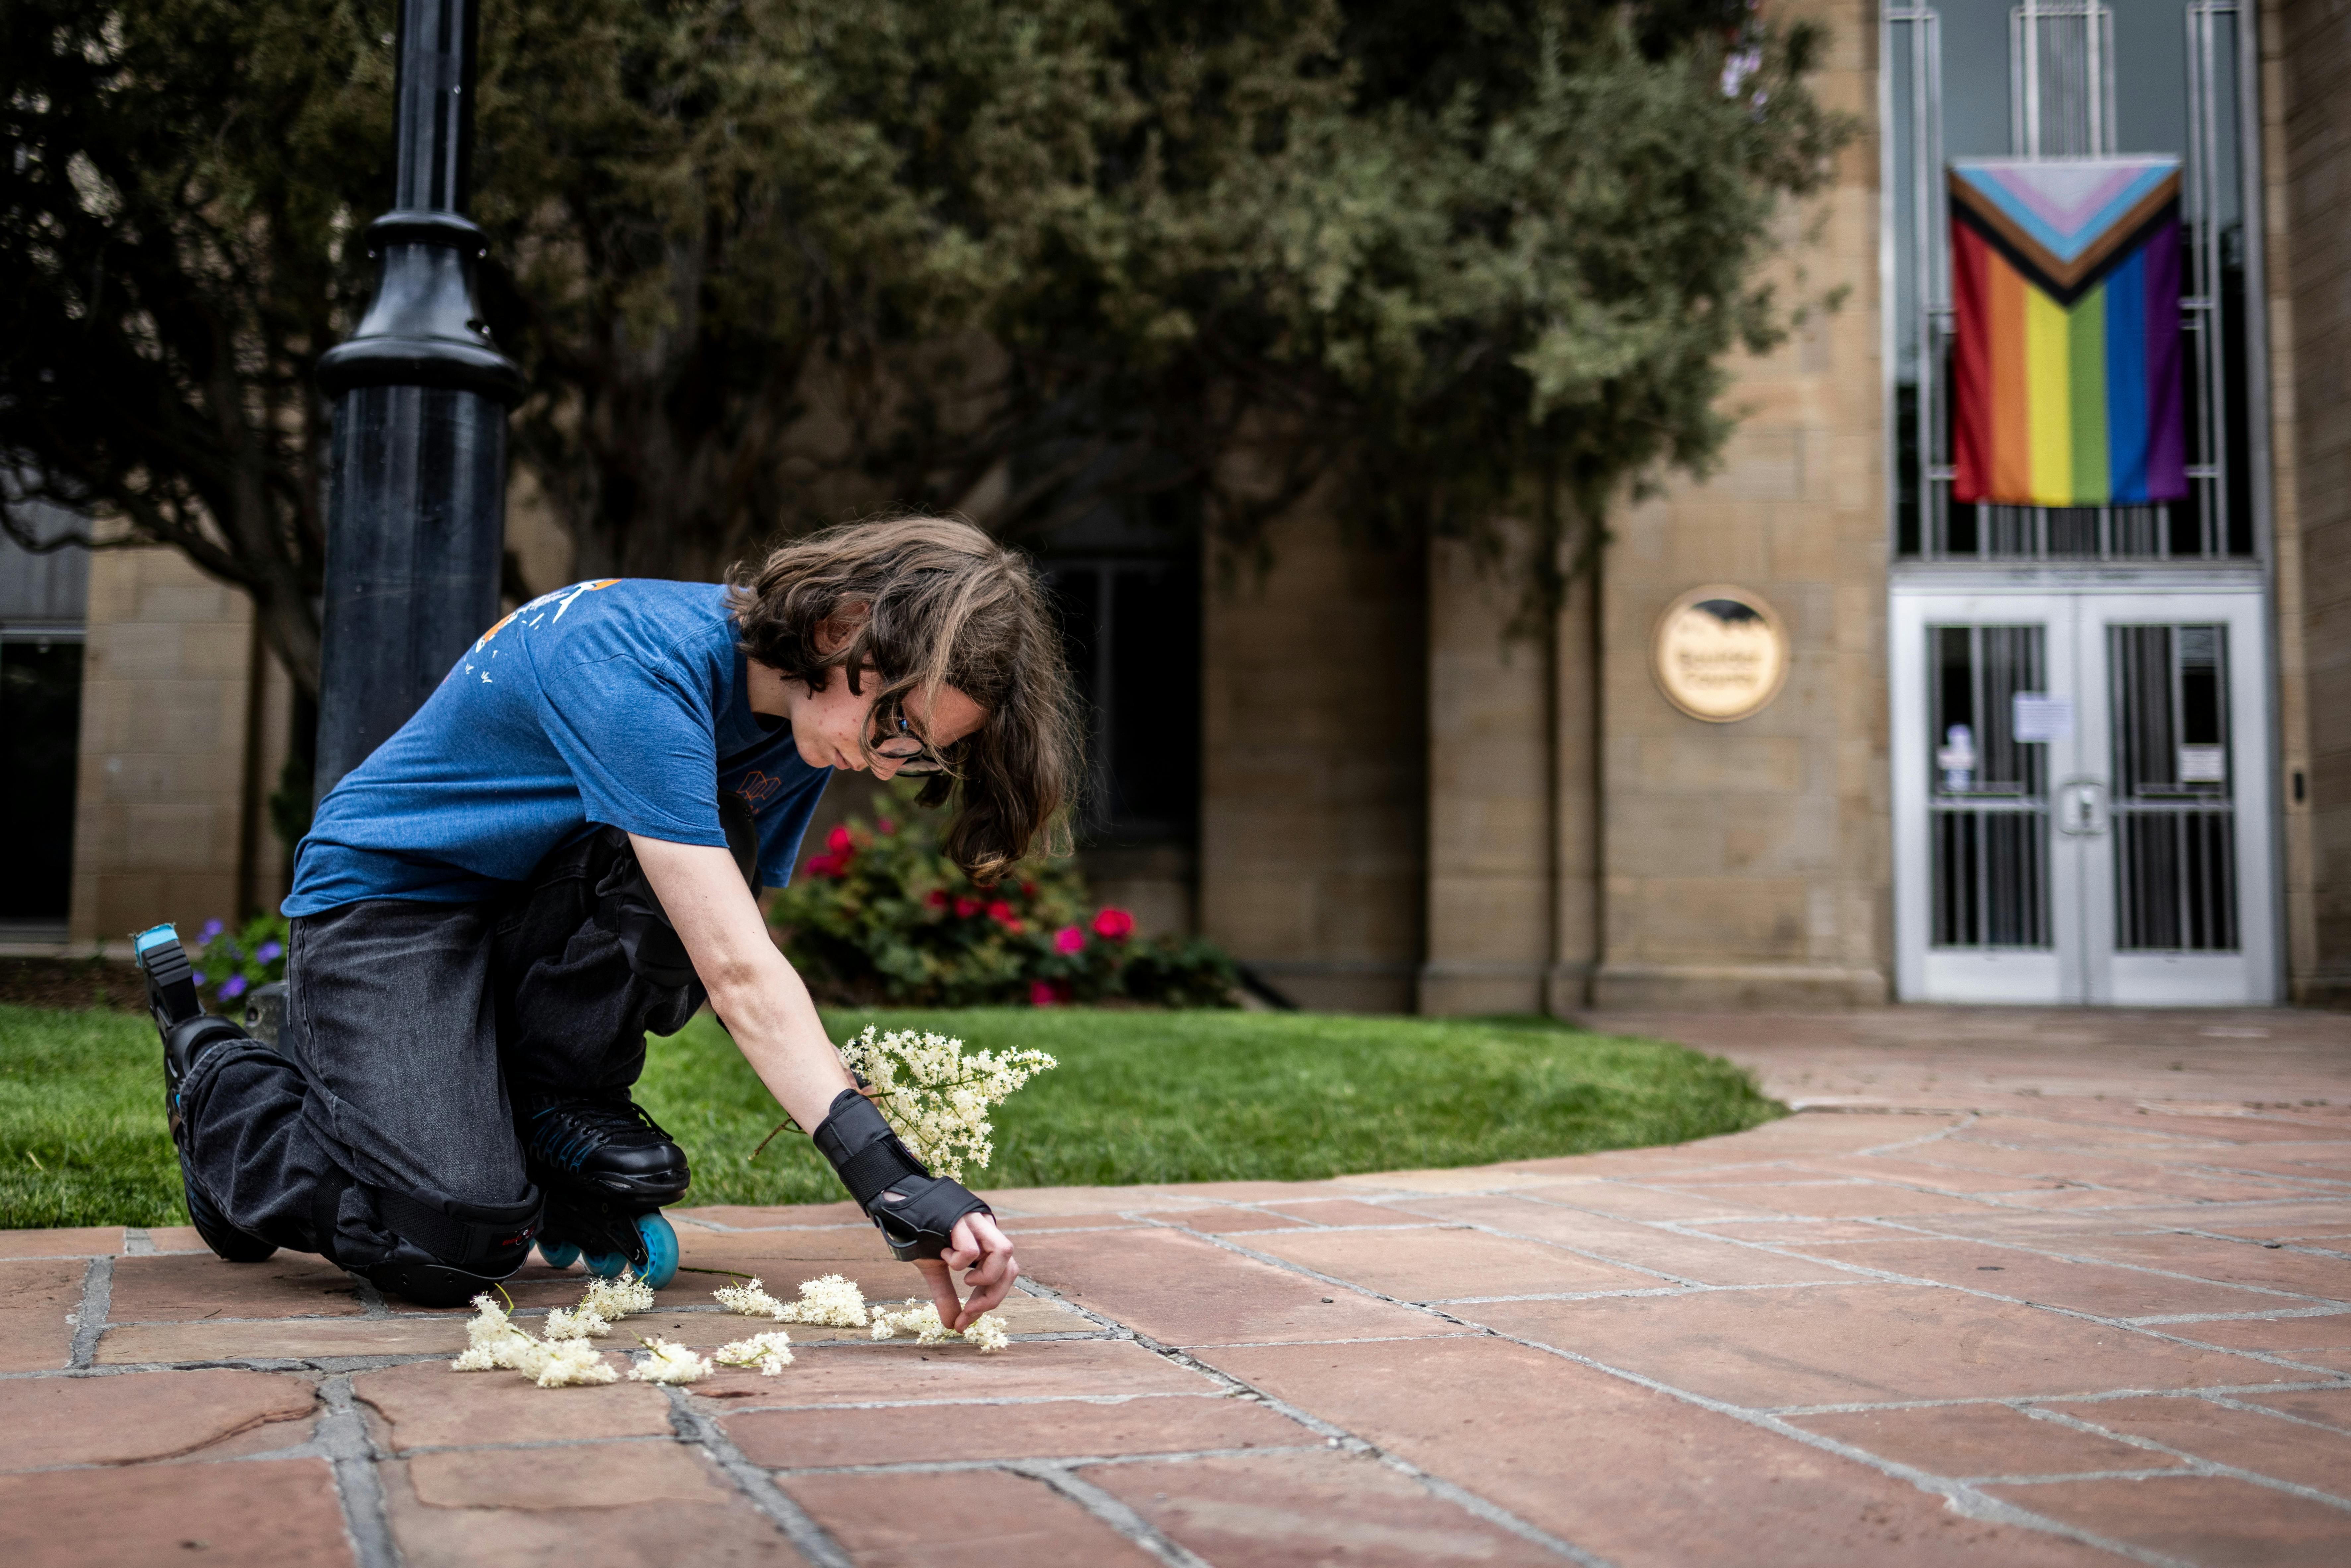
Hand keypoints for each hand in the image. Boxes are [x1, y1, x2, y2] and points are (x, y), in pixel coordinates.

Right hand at [911, 1210, 1017, 1330]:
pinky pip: (971, 1249)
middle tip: (968, 1311)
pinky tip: (944, 1254)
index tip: (964, 1321)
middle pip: (1011, 1268)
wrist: (898, 1206)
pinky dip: (959, 1261)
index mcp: (986, 1243)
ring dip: (985, 1276)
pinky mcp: (961, 1218)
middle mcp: (987, 1231)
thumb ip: (946, 1295)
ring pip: (1004, 1252)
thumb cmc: (919, 1235)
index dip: (991, 1300)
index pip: (1007, 1274)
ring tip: (965, 1279)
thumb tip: (951, 1325)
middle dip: (991, 1297)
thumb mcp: (935, 1270)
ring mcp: (977, 1222)